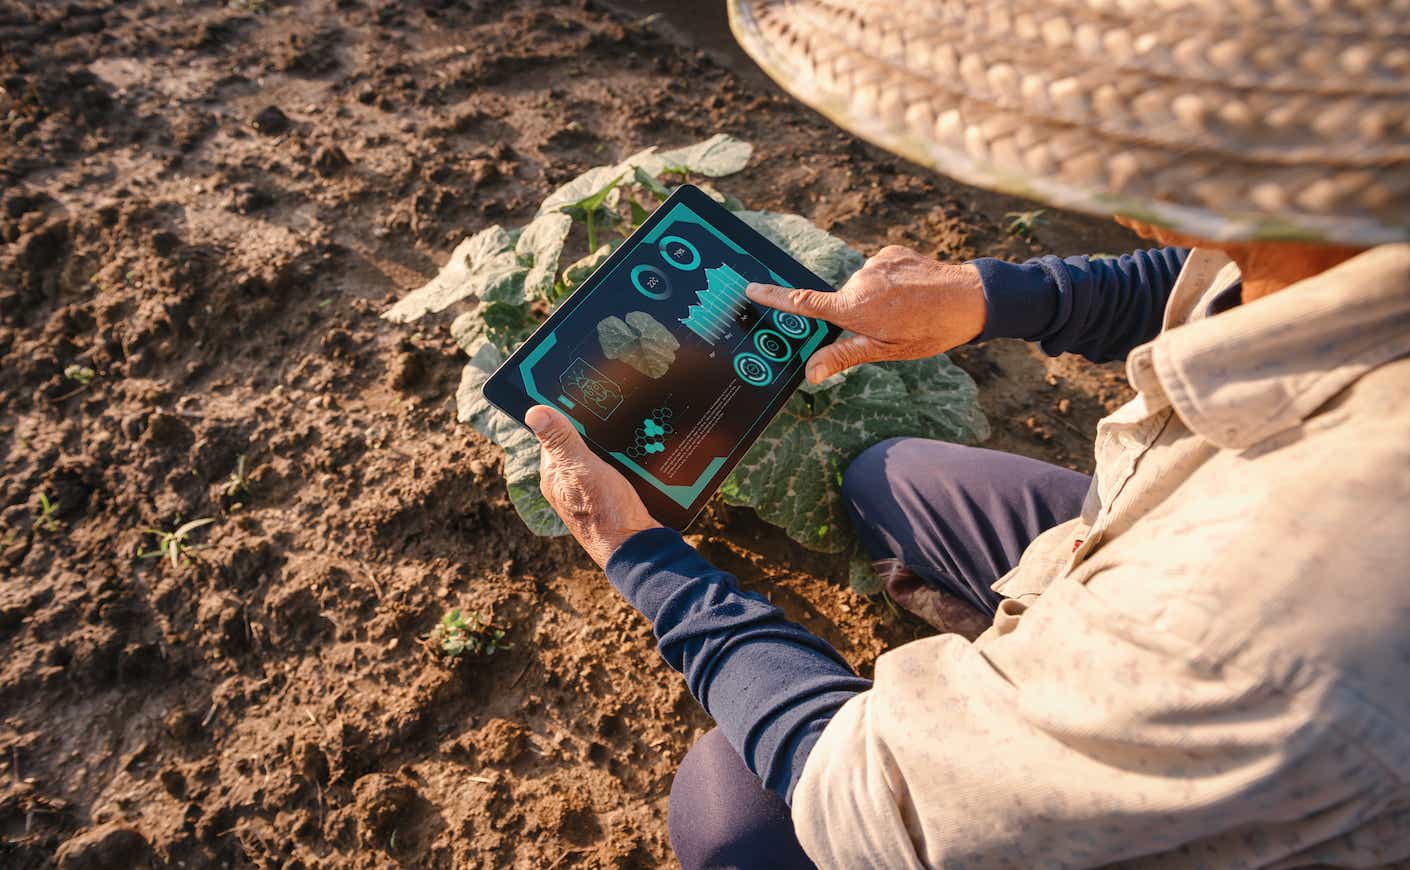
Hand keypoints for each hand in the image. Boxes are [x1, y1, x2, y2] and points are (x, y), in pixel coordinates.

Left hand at [527, 405, 660, 567]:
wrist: (637, 549)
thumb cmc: (605, 513)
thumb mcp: (582, 469)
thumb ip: (561, 442)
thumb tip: (534, 412)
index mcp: (554, 475)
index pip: (553, 434)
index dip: (564, 414)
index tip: (580, 395)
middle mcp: (569, 484)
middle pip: (578, 444)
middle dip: (593, 430)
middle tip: (612, 412)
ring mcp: (590, 491)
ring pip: (599, 456)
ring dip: (612, 444)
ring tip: (628, 432)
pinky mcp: (612, 497)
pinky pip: (615, 469)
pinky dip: (625, 459)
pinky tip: (637, 453)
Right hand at [745, 246, 986, 382]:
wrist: (971, 298)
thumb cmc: (928, 331)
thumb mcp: (885, 351)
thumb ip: (843, 357)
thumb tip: (810, 373)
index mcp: (853, 308)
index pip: (803, 304)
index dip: (775, 297)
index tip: (752, 288)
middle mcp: (859, 281)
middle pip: (840, 301)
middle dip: (854, 314)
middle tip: (886, 327)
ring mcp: (876, 263)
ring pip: (862, 286)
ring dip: (875, 298)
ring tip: (905, 311)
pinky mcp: (891, 252)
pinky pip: (879, 270)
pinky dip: (888, 281)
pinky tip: (910, 293)